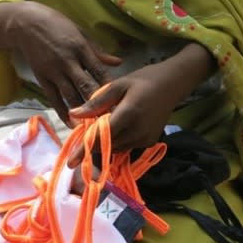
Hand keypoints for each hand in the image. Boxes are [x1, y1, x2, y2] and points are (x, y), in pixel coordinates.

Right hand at [0, 1, 120, 124]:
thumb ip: (98, 51)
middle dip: (98, 103)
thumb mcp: (80, 32)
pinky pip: (54, 99)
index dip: (109, 86)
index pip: (98, 70)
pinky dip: (63, 112)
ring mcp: (53, 71)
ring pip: (70, 96)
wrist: (26, 24)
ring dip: (83, 112)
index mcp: (80, 47)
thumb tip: (119, 63)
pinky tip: (72, 123)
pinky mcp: (42, 78)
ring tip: (95, 125)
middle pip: (86, 86)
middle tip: (111, 118)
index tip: (120, 99)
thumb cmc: (57, 25)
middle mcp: (67, 61)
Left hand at [68, 43, 214, 166]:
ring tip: (100, 129)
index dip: (84, 149)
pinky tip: (117, 128)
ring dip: (105, 143)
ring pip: (116, 148)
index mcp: (128, 114)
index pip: (101, 137)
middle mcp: (137, 131)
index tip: (70, 161)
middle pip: (107, 146)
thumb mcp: (118, 85)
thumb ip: (96, 102)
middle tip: (82, 138)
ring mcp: (145, 139)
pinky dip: (117, 141)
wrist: (172, 84)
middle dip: (93, 145)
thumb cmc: (143, 80)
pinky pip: (127, 146)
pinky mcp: (150, 142)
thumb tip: (73, 115)